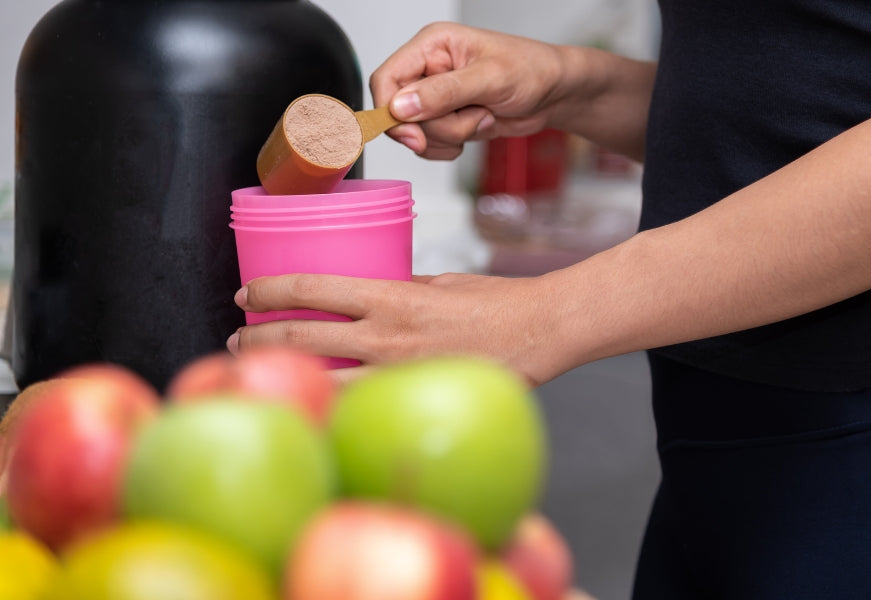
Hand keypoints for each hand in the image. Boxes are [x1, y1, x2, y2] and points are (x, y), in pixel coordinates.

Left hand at [227, 273, 568, 387]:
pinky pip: (360, 404)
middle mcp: (387, 336)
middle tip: (239, 337)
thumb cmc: (497, 302)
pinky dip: (330, 399)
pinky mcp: (415, 399)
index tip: (247, 294)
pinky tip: (314, 398)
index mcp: (392, 296)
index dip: (270, 291)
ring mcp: (399, 374)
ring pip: (322, 378)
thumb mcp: (440, 283)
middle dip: (259, 336)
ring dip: (284, 372)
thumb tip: (368, 305)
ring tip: (258, 369)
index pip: (312, 288)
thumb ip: (399, 293)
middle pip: (302, 336)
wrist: (541, 332)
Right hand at [370, 22, 570, 158]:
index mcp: (432, 46)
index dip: (391, 111)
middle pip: (399, 114)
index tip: (413, 135)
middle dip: (436, 127)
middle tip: (473, 116)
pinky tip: (477, 128)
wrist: (554, 94)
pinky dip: (451, 147)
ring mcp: (435, 97)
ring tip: (482, 116)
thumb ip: (444, 92)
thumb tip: (401, 106)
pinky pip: (430, 146)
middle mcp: (428, 69)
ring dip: (450, 136)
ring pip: (416, 134)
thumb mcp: (490, 79)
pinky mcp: (445, 119)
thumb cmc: (532, 70)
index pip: (386, 79)